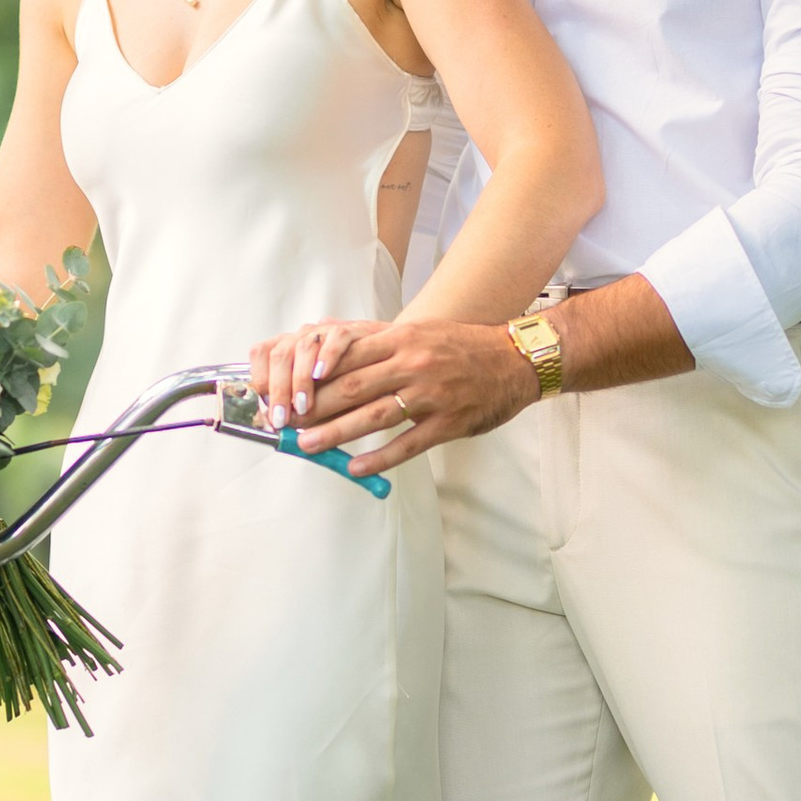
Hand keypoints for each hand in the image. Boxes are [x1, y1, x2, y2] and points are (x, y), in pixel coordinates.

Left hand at [248, 317, 538, 471]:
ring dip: (336, 434)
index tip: (287, 391)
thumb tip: (330, 351)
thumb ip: (378, 343)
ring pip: (374, 417)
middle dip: (314, 408)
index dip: (312, 376)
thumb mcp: (418, 332)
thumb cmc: (460, 346)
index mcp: (401, 338)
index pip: (346, 356)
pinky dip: (379, 458)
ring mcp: (432, 394)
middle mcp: (413, 363)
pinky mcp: (449, 422)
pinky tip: (356, 468)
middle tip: (286, 425)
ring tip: (308, 447)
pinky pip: (407, 444)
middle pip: (352, 387)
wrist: (514, 360)